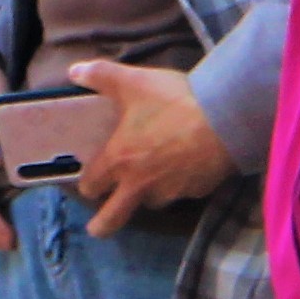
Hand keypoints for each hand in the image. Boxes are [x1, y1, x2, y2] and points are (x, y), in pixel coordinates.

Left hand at [72, 59, 233, 233]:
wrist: (225, 117)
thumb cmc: (174, 101)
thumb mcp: (134, 82)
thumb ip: (101, 75)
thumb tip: (74, 70)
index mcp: (119, 160)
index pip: (92, 185)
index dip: (88, 185)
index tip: (90, 185)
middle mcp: (140, 184)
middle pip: (113, 218)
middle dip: (102, 226)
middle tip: (98, 228)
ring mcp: (170, 192)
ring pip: (150, 202)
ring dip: (147, 196)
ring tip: (151, 180)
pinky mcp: (195, 191)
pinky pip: (181, 193)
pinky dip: (179, 185)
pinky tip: (185, 169)